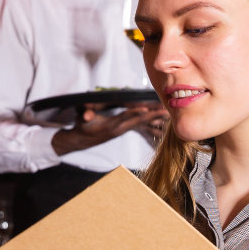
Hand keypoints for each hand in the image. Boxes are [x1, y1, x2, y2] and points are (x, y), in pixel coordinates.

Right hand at [52, 104, 166, 154]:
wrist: (81, 140)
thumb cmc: (81, 127)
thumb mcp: (81, 120)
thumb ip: (84, 116)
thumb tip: (86, 116)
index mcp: (110, 125)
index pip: (125, 117)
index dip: (135, 113)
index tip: (146, 109)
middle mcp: (119, 128)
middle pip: (138, 121)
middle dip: (152, 115)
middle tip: (166, 110)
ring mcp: (122, 130)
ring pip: (141, 124)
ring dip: (155, 119)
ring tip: (168, 114)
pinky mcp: (123, 129)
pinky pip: (139, 126)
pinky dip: (149, 123)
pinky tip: (159, 120)